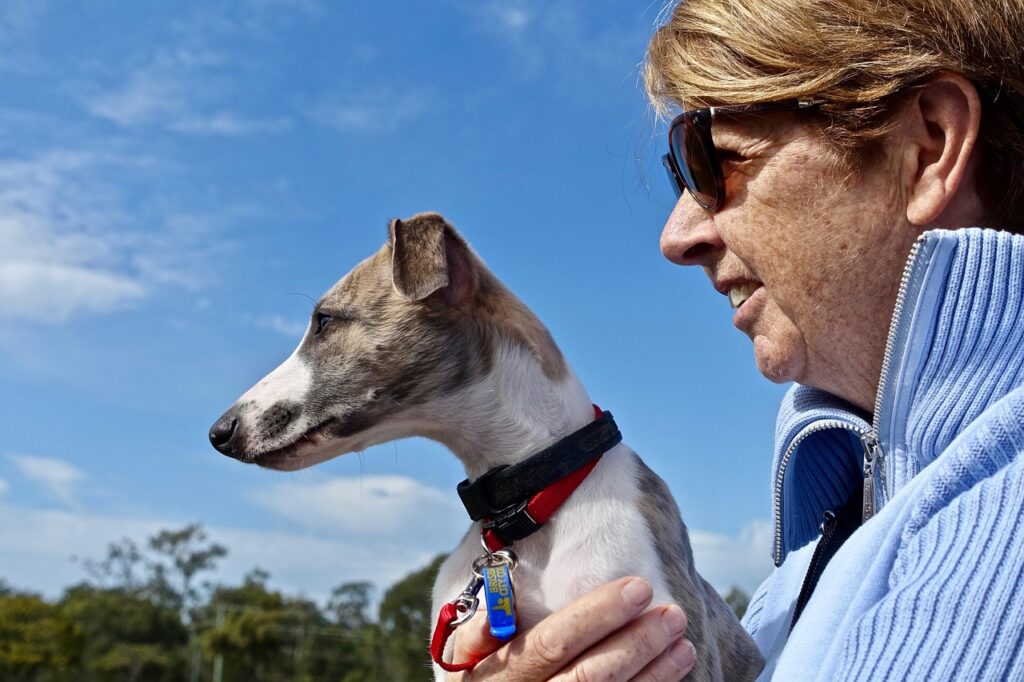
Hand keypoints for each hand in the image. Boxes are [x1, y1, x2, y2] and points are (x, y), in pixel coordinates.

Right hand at [446, 576, 695, 680]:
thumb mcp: (462, 662)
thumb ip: (475, 635)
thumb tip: (497, 611)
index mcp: (496, 679)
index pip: (552, 643)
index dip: (596, 615)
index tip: (637, 587)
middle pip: (590, 677)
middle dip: (636, 644)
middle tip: (672, 614)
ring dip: (652, 674)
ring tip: (682, 644)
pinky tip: (670, 677)